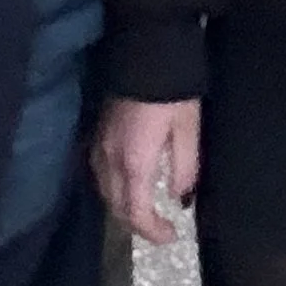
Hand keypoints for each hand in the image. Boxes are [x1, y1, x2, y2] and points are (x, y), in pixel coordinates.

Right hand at [94, 96, 200, 245]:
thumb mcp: (188, 129)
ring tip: (145, 209)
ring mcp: (99, 144)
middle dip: (137, 223)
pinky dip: (112, 188)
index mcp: (134, 163)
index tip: (172, 236)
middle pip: (116, 207)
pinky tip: (126, 183)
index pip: (136, 213)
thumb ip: (184, 167)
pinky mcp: (97, 132)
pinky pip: (99, 173)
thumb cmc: (173, 90)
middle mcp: (110, 159)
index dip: (152, 231)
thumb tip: (178, 196)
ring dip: (123, 207)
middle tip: (161, 227)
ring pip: (104, 191)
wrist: (145, 48)